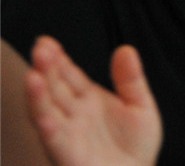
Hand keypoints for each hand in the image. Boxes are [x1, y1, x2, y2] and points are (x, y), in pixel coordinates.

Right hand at [25, 37, 161, 165]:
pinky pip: (55, 139)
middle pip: (55, 87)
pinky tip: (44, 115)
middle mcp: (73, 114)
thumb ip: (131, 79)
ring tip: (34, 75)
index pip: (68, 75)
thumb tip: (125, 48)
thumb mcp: (141, 106)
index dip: (58, 59)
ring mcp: (68, 133)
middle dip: (46, 69)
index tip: (47, 42)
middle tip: (41, 48)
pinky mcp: (67, 153)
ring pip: (47, 110)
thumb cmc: (135, 146)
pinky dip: (47, 126)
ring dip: (38, 95)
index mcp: (89, 99)